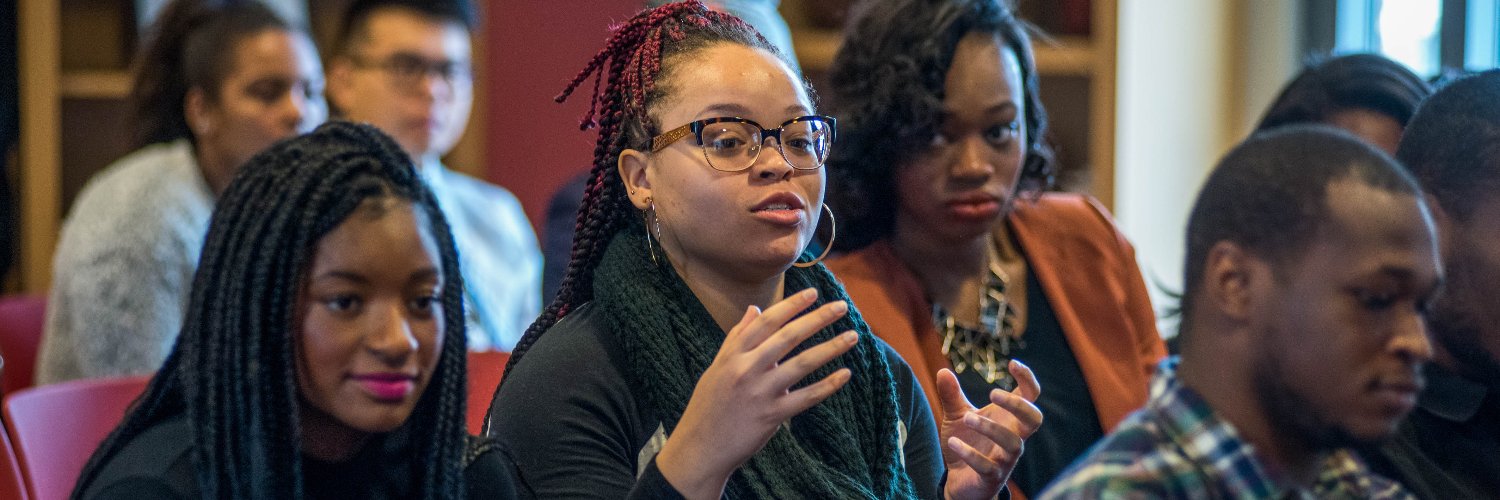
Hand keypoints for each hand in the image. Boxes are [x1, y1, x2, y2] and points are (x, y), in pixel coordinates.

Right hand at [655, 288, 857, 499]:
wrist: (700, 447)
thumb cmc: (709, 405)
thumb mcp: (718, 366)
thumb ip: (737, 337)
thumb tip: (754, 308)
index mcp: (734, 354)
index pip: (767, 322)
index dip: (792, 305)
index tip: (814, 293)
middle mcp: (747, 369)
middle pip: (789, 337)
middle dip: (818, 319)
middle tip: (842, 306)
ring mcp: (760, 393)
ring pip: (802, 364)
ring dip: (831, 348)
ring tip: (852, 336)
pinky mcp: (771, 416)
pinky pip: (806, 398)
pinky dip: (827, 385)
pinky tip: (846, 374)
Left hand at [938, 360, 1042, 499]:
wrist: (959, 480)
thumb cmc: (967, 441)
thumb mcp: (956, 416)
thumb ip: (951, 395)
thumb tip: (943, 371)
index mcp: (1009, 418)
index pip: (1030, 396)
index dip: (1028, 379)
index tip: (1013, 363)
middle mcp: (1013, 437)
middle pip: (1034, 419)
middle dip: (1018, 405)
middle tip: (992, 394)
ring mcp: (1005, 459)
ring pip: (1013, 443)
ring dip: (990, 428)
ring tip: (967, 418)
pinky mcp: (991, 477)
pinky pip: (988, 467)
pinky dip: (971, 453)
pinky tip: (953, 442)